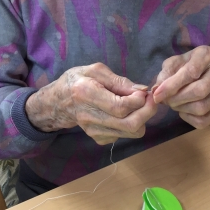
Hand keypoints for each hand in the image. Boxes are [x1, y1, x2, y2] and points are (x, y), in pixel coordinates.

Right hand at [25, 62, 156, 144]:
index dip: (139, 100)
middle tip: (151, 99)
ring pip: (131, 133)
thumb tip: (142, 90)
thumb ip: (119, 81)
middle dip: (148, 112)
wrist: (58, 101)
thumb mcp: (95, 70)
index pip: (120, 107)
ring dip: (142, 119)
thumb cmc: (77, 80)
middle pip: (130, 124)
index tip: (144, 91)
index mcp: (86, 94)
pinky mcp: (98, 138)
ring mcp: (94, 131)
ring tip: (139, 105)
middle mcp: (89, 117)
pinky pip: (124, 135)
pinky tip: (125, 113)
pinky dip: (131, 124)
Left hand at [152, 46, 209, 128]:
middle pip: (198, 91)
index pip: (191, 72)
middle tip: (166, 101)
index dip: (171, 85)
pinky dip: (189, 118)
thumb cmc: (190, 68)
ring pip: (201, 107)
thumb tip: (157, 90)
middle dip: (177, 99)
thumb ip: (166, 73)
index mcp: (207, 55)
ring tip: (175, 104)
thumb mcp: (176, 63)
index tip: (157, 95)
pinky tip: (184, 110)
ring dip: (182, 108)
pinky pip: (204, 120)